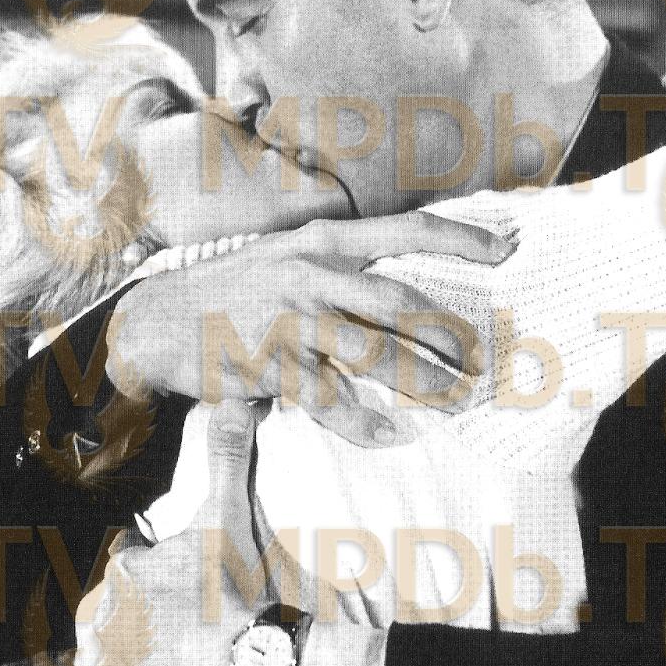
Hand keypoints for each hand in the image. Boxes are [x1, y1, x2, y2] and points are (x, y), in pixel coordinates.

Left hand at [99, 399, 288, 665]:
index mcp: (132, 568)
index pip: (138, 558)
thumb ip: (230, 449)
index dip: (168, 565)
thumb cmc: (244, 589)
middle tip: (204, 623)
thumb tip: (237, 391)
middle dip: (160, 618)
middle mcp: (111, 619)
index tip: (196, 577)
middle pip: (133, 613)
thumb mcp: (236, 512)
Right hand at [106, 213, 513, 447]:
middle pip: (398, 301)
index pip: (403, 230)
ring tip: (457, 400)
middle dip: (448, 332)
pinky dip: (365, 422)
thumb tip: (401, 286)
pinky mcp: (271, 364)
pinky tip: (391, 435)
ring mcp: (290, 320)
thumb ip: (339, 266)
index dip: (459, 238)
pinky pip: (331, 399)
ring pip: (374, 353)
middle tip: (483, 358)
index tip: (506, 249)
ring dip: (424, 381)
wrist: (159, 319)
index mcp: (321, 241)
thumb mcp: (286, 256)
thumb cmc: (234, 289)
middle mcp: (310, 273)